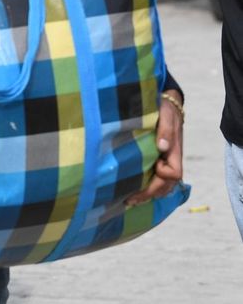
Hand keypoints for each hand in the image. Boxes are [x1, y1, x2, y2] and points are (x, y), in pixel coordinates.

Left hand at [126, 90, 183, 205]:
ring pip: (162, 186)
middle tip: (129, 200)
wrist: (164, 102)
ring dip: (148, 195)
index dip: (163, 175)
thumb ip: (165, 130)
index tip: (152, 167)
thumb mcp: (166, 115)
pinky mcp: (156, 160)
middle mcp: (170, 159)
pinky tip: (131, 191)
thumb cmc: (164, 108)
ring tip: (129, 200)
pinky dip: (146, 188)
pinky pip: (154, 179)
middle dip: (150, 194)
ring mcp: (164, 161)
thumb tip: (163, 147)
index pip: (174, 173)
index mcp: (174, 151)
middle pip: (166, 185)